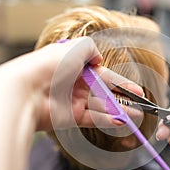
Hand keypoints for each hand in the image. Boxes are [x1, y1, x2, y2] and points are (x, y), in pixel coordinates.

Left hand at [23, 37, 143, 129]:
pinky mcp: (72, 117)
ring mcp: (75, 102)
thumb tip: (99, 60)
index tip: (138, 90)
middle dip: (124, 99)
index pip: (106, 76)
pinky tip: (121, 121)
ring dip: (120, 112)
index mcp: (79, 68)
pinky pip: (94, 119)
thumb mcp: (75, 48)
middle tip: (140, 105)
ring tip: (136, 115)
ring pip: (103, 108)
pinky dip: (108, 120)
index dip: (123, 83)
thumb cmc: (51, 66)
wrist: (28, 90)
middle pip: (106, 93)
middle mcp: (78, 85)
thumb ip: (91, 50)